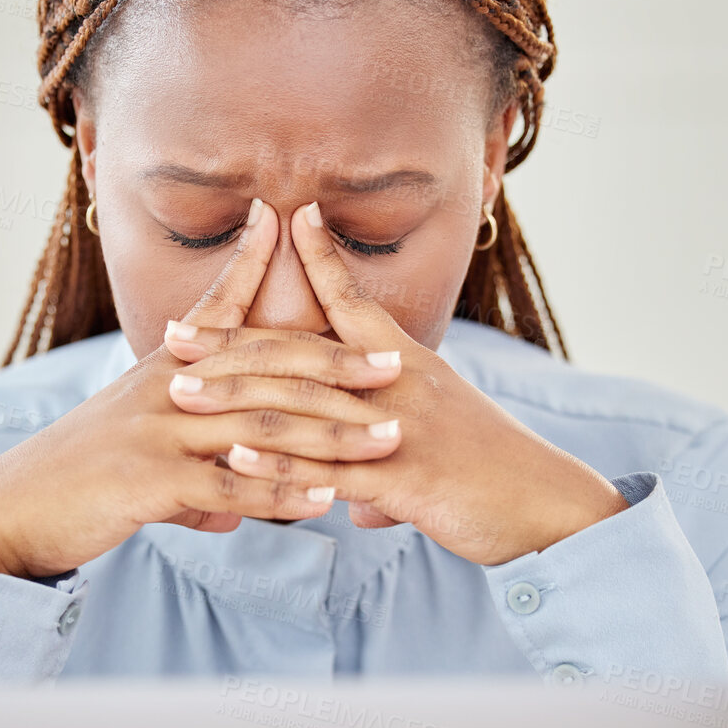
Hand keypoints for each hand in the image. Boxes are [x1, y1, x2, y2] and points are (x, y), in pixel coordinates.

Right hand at [0, 198, 405, 577]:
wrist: (11, 510)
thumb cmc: (76, 485)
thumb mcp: (136, 463)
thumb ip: (190, 482)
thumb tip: (229, 514)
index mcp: (164, 370)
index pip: (225, 316)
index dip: (265, 278)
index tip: (311, 245)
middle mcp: (165, 388)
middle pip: (265, 368)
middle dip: (337, 365)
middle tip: (396, 366)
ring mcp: (157, 432)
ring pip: (261, 426)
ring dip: (331, 434)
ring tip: (387, 438)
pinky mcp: (149, 481)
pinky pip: (231, 487)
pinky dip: (282, 493)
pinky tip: (324, 502)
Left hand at [173, 201, 629, 565]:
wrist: (554, 510)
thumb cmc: (499, 482)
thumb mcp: (442, 461)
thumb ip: (392, 474)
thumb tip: (365, 506)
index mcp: (409, 368)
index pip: (358, 300)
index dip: (321, 257)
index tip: (285, 216)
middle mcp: (401, 385)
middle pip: (306, 352)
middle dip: (234, 341)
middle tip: (172, 332)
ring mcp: (402, 428)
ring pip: (307, 407)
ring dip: (238, 397)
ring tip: (181, 391)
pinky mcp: (407, 479)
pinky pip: (331, 469)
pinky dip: (279, 465)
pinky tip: (234, 461)